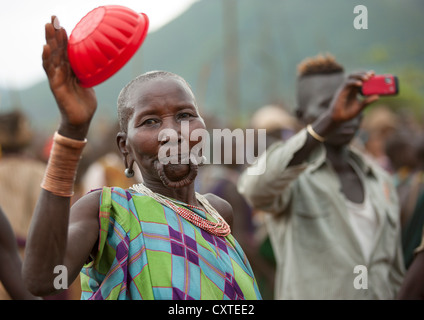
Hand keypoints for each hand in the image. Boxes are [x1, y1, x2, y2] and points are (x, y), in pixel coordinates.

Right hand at [42, 16, 96, 138]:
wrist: (82, 119)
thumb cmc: (85, 101)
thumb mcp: (89, 82)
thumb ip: (89, 71)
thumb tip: (99, 60)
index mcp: (69, 69)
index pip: (64, 50)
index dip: (62, 37)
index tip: (61, 23)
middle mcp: (61, 71)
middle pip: (56, 49)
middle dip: (54, 34)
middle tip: (53, 18)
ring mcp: (57, 77)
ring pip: (51, 56)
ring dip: (50, 41)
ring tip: (49, 27)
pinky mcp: (55, 85)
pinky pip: (50, 70)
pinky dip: (47, 59)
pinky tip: (46, 48)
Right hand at [328, 71, 378, 123]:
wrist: (338, 119)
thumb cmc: (347, 113)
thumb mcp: (360, 107)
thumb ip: (367, 102)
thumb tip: (377, 96)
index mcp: (354, 90)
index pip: (360, 79)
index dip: (366, 75)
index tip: (374, 74)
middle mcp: (349, 88)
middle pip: (356, 75)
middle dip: (363, 73)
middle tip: (371, 75)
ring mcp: (344, 89)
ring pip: (351, 77)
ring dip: (359, 75)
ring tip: (367, 78)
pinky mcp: (341, 92)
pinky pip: (347, 84)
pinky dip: (354, 82)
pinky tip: (360, 84)